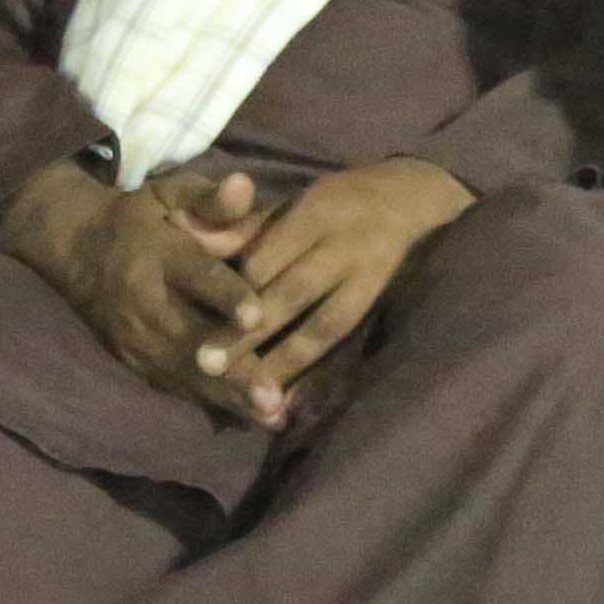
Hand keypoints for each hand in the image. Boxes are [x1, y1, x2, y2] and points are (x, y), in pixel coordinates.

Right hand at [0, 162, 263, 405]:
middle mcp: (146, 303)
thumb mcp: (170, 193)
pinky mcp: (135, 363)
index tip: (257, 315)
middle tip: (274, 396)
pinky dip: (212, 404)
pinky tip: (250, 419)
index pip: (196, 277)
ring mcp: (137, 340)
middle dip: (234, 370)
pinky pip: (176, 388)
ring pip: (186, 375)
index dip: (226, 297)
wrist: (76, 250)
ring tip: (273, 416)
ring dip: (230, 398)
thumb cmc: (141, 218)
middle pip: (194, 340)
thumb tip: (244, 185)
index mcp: (159, 256)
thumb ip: (210, 198)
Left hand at [210, 157, 477, 421]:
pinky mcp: (384, 304)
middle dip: (247, 333)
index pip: (265, 257)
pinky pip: (348, 343)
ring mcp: (369, 277)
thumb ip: (241, 226)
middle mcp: (343, 245)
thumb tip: (185, 233)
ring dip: (283, 363)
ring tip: (248, 396)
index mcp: (315, 212)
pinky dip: (320, 376)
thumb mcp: (294, 202)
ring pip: (322, 325)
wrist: (418, 201)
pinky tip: (291, 403)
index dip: (230, 291)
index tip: (190, 319)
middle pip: (290, 293)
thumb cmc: (342, 202)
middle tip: (205, 365)